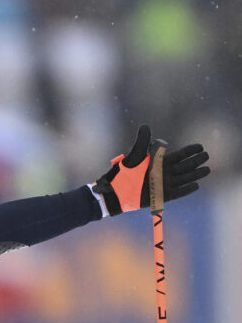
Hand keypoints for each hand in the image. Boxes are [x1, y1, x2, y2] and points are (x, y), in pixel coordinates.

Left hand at [93, 125, 209, 215]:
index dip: (190, 151)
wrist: (115, 191)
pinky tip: (196, 185)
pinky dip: (186, 189)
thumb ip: (142, 142)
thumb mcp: (134, 155)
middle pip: (185, 166)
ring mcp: (163, 184)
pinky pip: (177, 192)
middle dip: (196, 161)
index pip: (179, 155)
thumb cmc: (123, 172)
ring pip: (184, 178)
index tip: (200, 146)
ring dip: (195, 174)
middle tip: (207, 155)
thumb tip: (145, 126)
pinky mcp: (160, 195)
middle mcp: (163, 173)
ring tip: (207, 169)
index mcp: (159, 162)